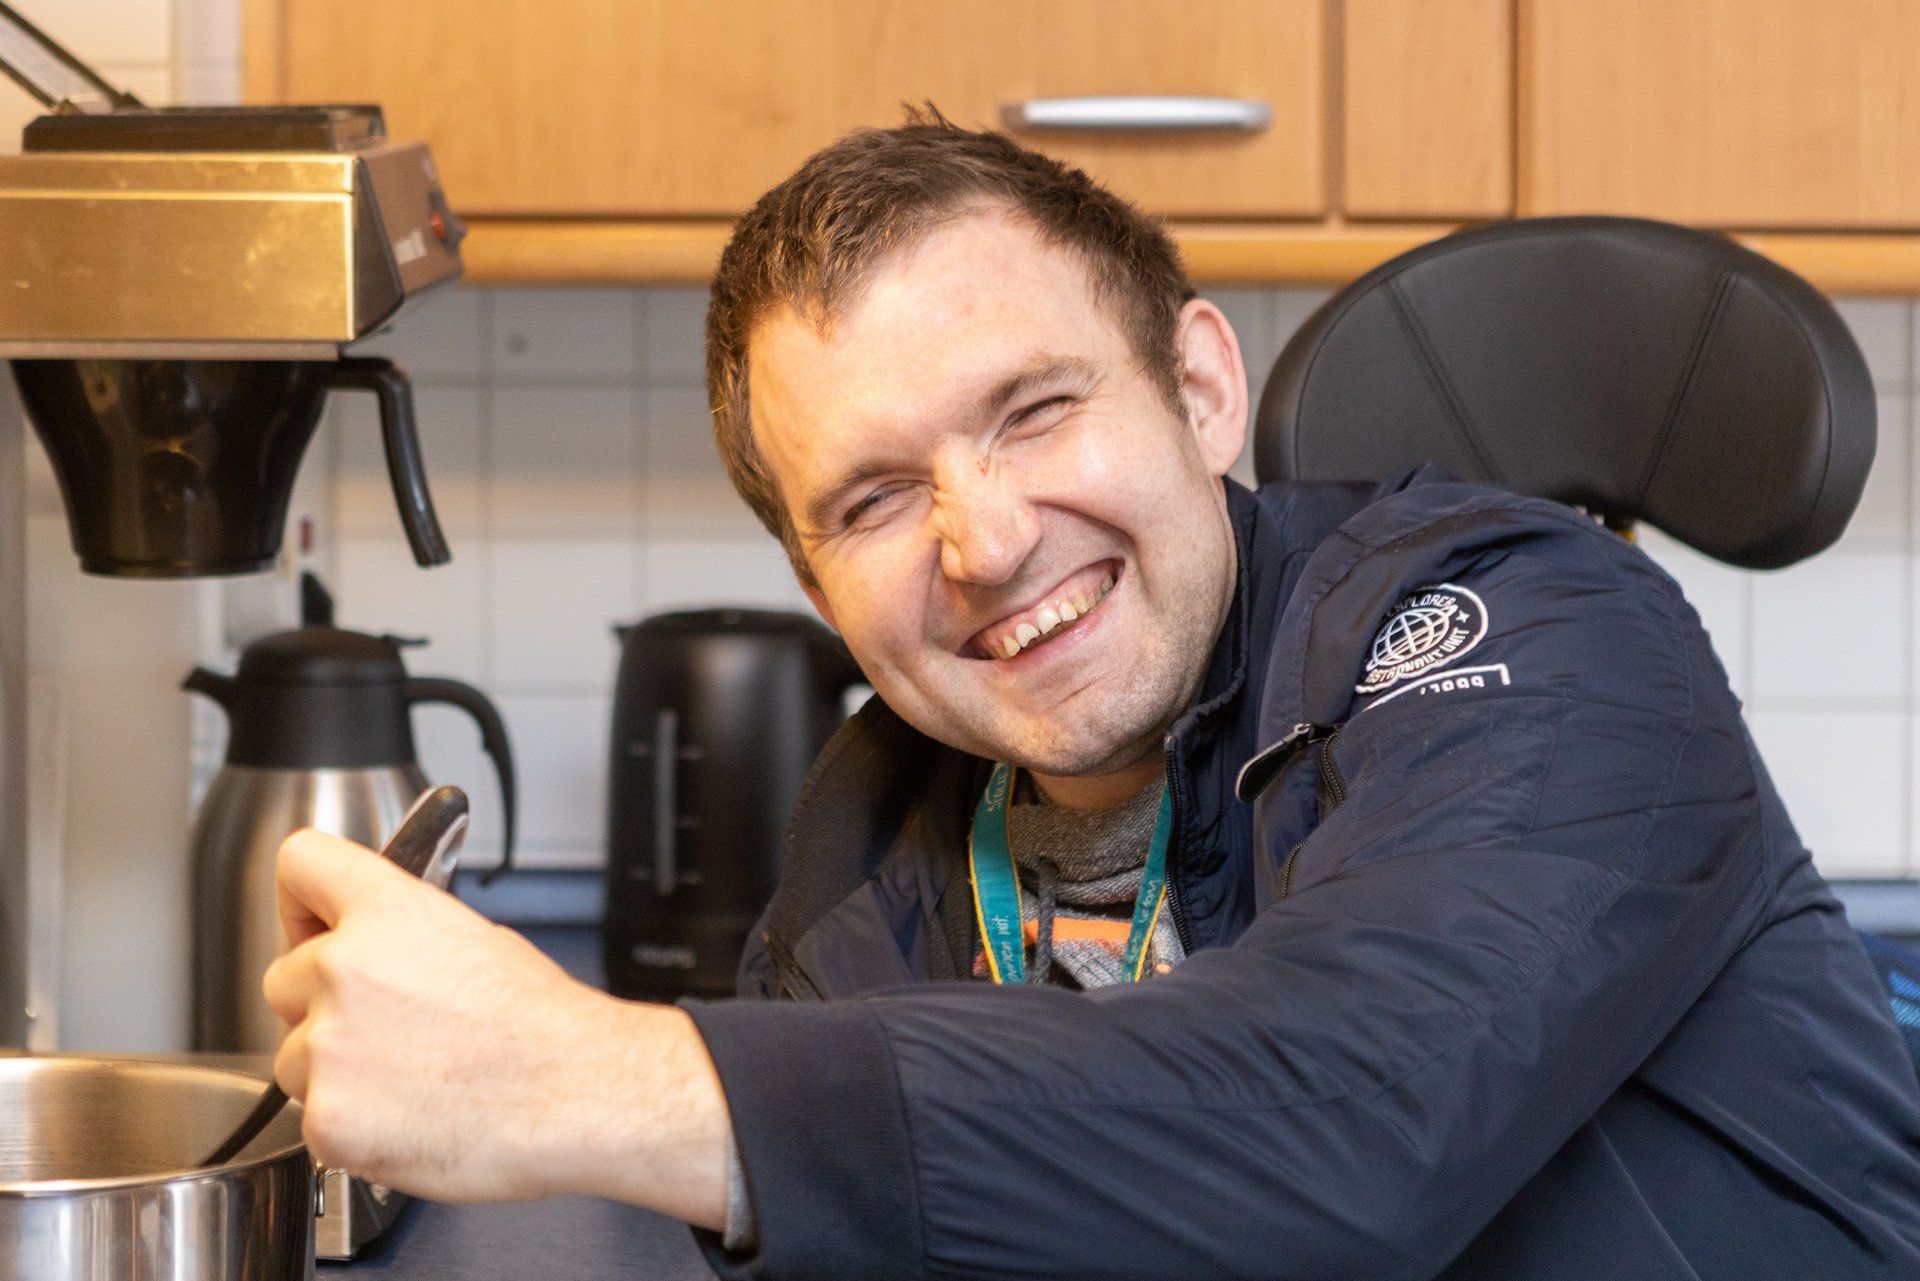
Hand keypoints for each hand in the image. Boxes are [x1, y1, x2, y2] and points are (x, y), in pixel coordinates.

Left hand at [262, 828, 729, 1226]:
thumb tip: (376, 947)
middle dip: (320, 1003)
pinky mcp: (328, 1118)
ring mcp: (329, 1047)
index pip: (300, 863)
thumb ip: (403, 934)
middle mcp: (344, 970)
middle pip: (282, 977)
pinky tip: (410, 1116)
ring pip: (293, 1056)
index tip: (314, 927)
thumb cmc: (543, 1026)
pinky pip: (314, 1118)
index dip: (303, 900)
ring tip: (409, 1079)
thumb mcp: (477, 939)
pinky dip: (353, 1125)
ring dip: (334, 1069)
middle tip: (383, 1027)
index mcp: (386, 913)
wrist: (577, 1094)